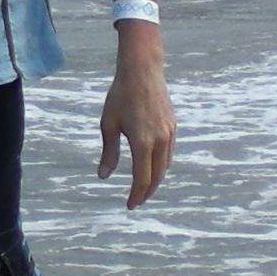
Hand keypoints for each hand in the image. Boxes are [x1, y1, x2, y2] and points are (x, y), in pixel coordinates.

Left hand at [96, 33, 174, 209]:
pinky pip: (169, 152)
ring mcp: (169, 133)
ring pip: (165, 165)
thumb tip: (103, 176)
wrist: (142, 70)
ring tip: (144, 187)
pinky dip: (162, 165)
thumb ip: (109, 152)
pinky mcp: (173, 126)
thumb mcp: (108, 124)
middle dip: (147, 192)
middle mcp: (159, 140)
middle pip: (157, 176)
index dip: (136, 195)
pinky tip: (153, 166)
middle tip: (137, 201)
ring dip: (156, 179)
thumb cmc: (120, 95)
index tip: (130, 205)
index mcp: (142, 142)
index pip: (142, 179)